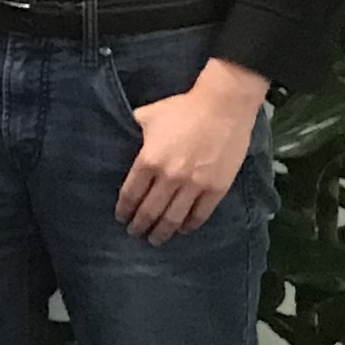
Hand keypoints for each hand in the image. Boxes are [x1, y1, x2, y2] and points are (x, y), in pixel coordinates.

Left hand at [116, 59, 267, 240]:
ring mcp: (194, 185)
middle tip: (134, 233)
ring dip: (162, 232)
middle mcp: (169, 177)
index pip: (131, 194)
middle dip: (139, 226)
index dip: (124, 209)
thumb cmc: (183, 108)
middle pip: (150, 211)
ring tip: (155, 239)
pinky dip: (188, 226)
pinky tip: (182, 229)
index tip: (121, 217)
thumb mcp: (148, 116)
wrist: (223, 106)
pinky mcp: (216, 188)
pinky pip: (199, 215)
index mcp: (148, 160)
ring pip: (173, 219)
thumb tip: (122, 136)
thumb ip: (134, 131)